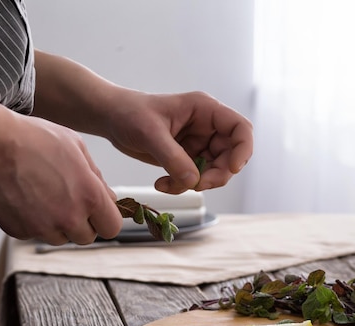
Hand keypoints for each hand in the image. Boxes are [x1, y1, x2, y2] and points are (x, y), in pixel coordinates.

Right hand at [0, 114, 122, 244]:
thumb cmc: (33, 139)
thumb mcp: (77, 148)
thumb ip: (97, 178)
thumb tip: (108, 197)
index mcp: (90, 197)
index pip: (112, 228)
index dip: (106, 220)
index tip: (99, 213)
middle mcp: (69, 217)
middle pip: (87, 237)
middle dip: (82, 223)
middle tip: (69, 202)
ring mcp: (43, 227)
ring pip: (61, 238)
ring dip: (58, 225)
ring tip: (45, 197)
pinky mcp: (20, 231)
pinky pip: (35, 234)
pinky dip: (34, 223)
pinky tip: (27, 199)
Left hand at [103, 90, 252, 193]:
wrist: (111, 119)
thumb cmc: (129, 114)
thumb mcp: (150, 134)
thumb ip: (173, 158)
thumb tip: (194, 182)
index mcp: (205, 110)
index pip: (241, 129)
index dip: (243, 150)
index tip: (231, 168)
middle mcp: (207, 127)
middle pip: (231, 156)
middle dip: (216, 175)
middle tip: (195, 185)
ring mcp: (199, 144)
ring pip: (215, 171)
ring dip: (195, 184)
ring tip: (167, 185)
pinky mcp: (187, 158)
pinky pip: (196, 178)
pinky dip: (182, 186)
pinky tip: (161, 184)